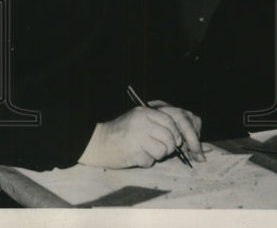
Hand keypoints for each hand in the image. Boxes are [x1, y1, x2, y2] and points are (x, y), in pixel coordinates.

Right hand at [78, 103, 203, 168]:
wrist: (98, 142)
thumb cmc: (120, 133)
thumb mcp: (137, 120)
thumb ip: (155, 124)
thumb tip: (178, 137)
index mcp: (143, 113)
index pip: (169, 121)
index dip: (175, 133)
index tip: (174, 141)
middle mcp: (141, 123)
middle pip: (169, 137)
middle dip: (169, 148)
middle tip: (162, 150)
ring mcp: (137, 137)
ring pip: (162, 150)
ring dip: (158, 156)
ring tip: (147, 153)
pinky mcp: (133, 152)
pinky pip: (150, 161)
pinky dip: (146, 162)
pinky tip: (136, 157)